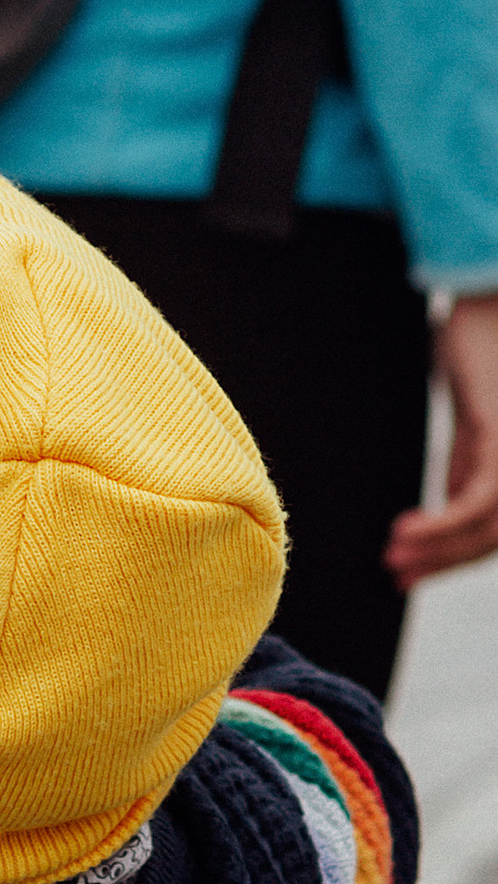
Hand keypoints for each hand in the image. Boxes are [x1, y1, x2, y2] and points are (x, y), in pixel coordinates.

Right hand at [387, 291, 497, 586]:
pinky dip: (442, 523)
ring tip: (394, 560)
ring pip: (489, 529)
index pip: (492, 532)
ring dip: (438, 551)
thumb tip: (451, 507)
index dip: (454, 558)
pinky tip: (406, 530)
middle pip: (492, 539)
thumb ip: (467, 464)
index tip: (410, 575)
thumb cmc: (480, 353)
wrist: (484, 307)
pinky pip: (480, 501)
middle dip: (443, 563)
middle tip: (397, 576)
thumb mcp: (472, 422)